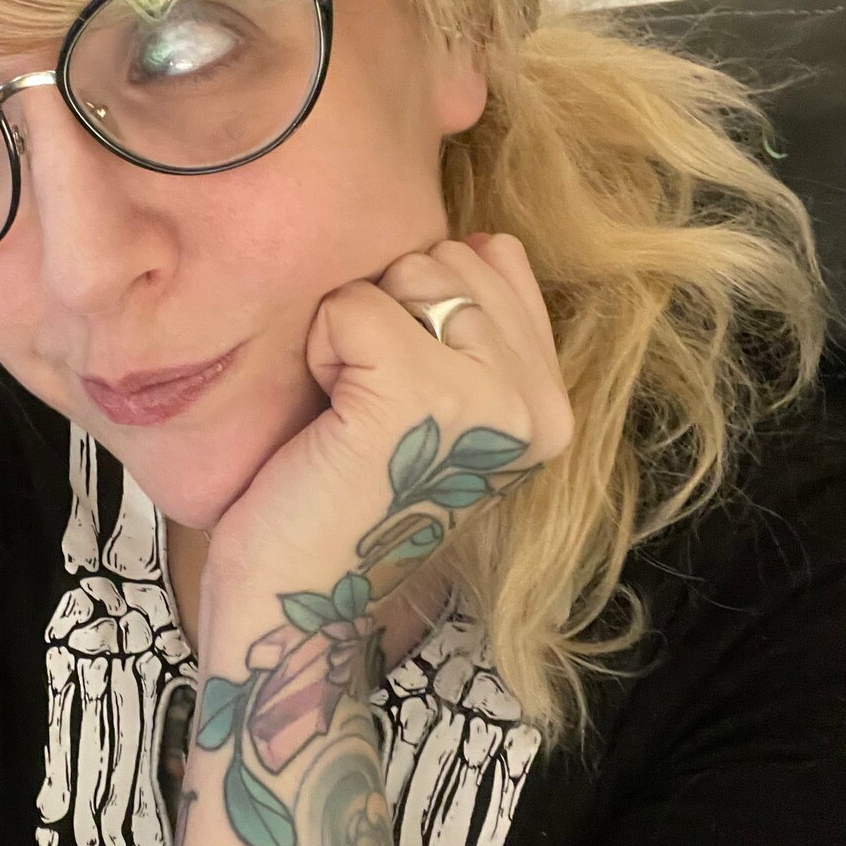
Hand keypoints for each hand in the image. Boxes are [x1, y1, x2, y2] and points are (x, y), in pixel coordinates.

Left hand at [198, 232, 572, 670]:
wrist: (292, 606)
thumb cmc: (341, 498)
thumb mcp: (435, 405)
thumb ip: (474, 328)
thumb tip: (471, 240)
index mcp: (552, 405)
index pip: (497, 257)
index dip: (419, 301)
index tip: (396, 389)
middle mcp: (539, 403)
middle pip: (446, 257)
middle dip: (384, 312)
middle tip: (366, 408)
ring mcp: (487, 400)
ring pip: (405, 272)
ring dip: (351, 330)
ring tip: (350, 413)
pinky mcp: (418, 396)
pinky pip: (353, 306)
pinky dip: (320, 350)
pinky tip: (328, 418)